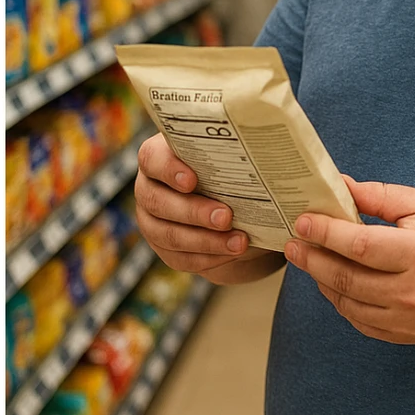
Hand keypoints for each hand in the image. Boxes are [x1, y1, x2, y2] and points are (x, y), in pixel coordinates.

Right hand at [133, 132, 274, 283]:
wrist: (233, 208)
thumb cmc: (232, 173)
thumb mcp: (234, 161)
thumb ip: (236, 158)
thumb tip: (265, 158)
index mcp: (160, 157)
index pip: (151, 158)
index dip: (168, 169)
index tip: (193, 180)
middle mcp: (149, 188)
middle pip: (158, 201)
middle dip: (194, 211)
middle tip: (226, 217)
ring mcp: (152, 221)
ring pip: (168, 235)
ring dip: (206, 240)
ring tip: (239, 242)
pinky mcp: (165, 248)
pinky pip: (181, 258)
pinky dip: (209, 256)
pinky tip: (232, 253)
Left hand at [285, 177, 414, 343]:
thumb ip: (382, 196)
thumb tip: (340, 187)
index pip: (360, 246)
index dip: (326, 233)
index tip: (303, 222)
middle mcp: (412, 291)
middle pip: (347, 277)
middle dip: (313, 259)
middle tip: (293, 244)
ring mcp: (407, 319)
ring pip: (347, 302)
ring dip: (322, 280)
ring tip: (308, 260)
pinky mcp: (404, 335)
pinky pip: (359, 320)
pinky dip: (340, 301)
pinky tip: (332, 282)